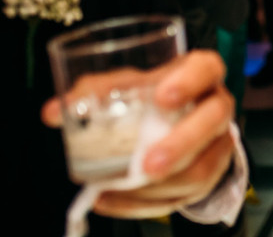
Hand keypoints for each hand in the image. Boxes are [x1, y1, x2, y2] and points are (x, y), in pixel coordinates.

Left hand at [42, 51, 235, 217]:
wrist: (183, 118)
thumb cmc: (155, 94)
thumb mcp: (129, 83)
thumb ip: (94, 92)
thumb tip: (55, 112)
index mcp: (200, 74)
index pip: (206, 68)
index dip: (188, 83)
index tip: (162, 98)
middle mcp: (215, 105)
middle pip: (211, 122)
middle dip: (180, 145)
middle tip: (148, 164)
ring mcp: (216, 142)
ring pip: (201, 167)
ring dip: (161, 184)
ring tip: (124, 186)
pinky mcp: (208, 173)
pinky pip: (185, 195)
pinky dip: (144, 203)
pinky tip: (113, 199)